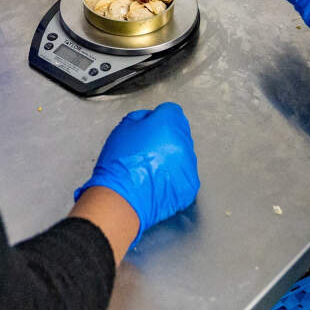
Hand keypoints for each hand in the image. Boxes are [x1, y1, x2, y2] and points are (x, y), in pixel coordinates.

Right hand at [76, 102, 199, 247]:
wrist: (121, 198)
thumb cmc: (119, 166)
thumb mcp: (122, 129)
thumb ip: (141, 117)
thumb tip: (150, 118)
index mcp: (168, 124)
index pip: (171, 111)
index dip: (158, 118)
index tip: (151, 127)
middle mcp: (183, 143)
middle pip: (179, 133)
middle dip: (166, 138)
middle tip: (147, 150)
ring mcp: (189, 165)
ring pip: (183, 155)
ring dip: (172, 158)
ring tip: (150, 168)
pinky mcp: (190, 185)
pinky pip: (184, 176)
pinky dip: (174, 178)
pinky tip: (157, 181)